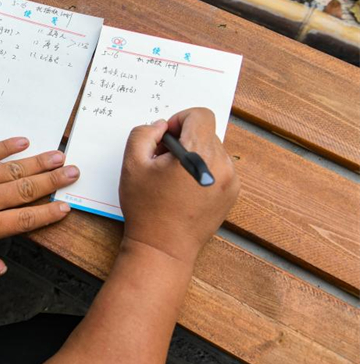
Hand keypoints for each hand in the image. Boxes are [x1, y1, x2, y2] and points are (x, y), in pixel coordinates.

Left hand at [0, 137, 78, 281]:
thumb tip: (2, 269)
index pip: (25, 219)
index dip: (49, 214)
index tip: (66, 207)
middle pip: (26, 190)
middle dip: (53, 182)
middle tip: (74, 173)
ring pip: (12, 169)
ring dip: (38, 162)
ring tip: (59, 156)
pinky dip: (7, 146)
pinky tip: (24, 142)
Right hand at [118, 108, 239, 265]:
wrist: (163, 248)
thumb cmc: (146, 208)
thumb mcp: (132, 164)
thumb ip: (143, 134)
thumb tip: (161, 127)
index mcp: (198, 153)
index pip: (200, 115)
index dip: (180, 119)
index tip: (166, 139)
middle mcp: (220, 165)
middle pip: (206, 133)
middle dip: (184, 140)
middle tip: (163, 163)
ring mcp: (230, 181)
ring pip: (213, 150)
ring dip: (194, 155)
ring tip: (173, 178)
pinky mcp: (232, 194)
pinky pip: (219, 168)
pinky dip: (203, 171)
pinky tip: (185, 190)